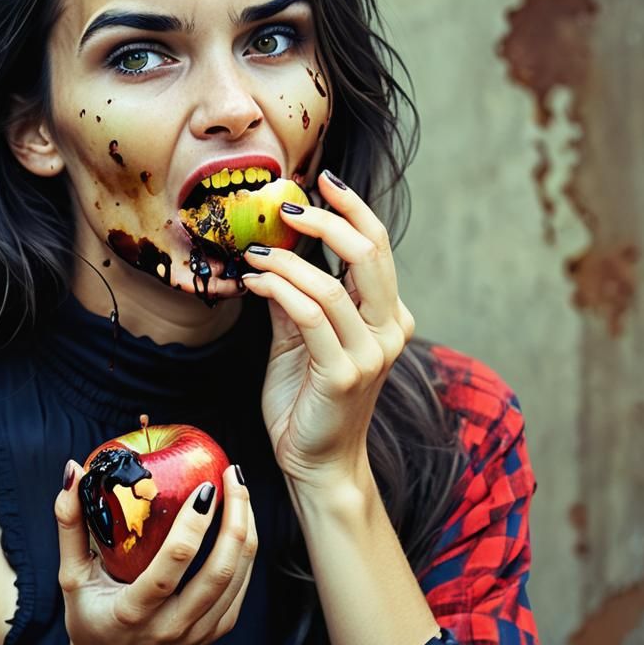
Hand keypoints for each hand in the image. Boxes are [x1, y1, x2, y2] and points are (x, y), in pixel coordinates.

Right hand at [53, 463, 256, 644]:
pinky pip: (241, 586)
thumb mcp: (71, 578)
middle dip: (235, 516)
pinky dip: (245, 551)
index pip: (175, 563)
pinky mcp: (216, 633)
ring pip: (238, 575)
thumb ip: (70, 525)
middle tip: (232, 474)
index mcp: (135, 612)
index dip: (194, 522)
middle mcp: (173, 626)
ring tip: (240, 489)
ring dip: (246, 528)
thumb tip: (73, 471)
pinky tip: (240, 521)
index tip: (204, 486)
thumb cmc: (90, 625)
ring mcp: (200, 633)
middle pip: (220, 568)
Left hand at [240, 169, 415, 490]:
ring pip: (332, 285)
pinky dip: (279, 289)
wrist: (316, 463)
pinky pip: (309, 316)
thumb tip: (269, 248)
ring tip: (254, 252)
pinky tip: (254, 281)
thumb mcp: (297, 337)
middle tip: (287, 206)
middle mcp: (389, 331)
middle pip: (368, 255)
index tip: (322, 181)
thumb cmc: (308, 398)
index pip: (376, 248)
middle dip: (326, 221)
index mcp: (387, 317)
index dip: (352, 209)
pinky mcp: (342, 375)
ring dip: (287, 259)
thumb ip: (292, 294)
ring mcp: (370, 355)